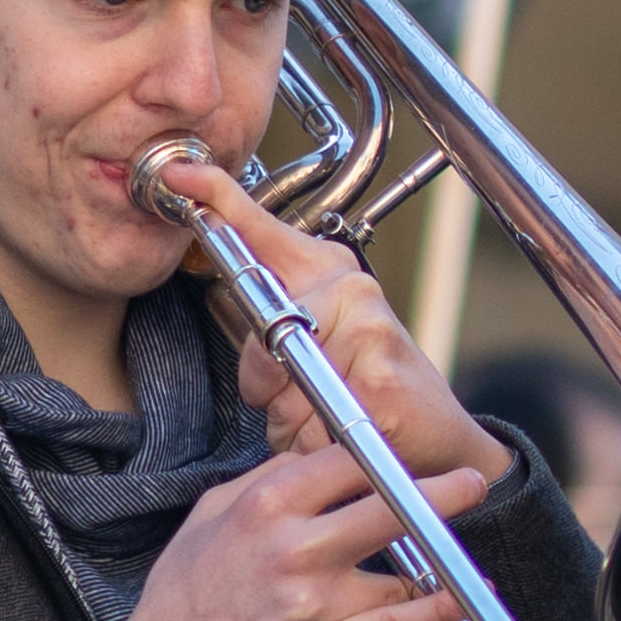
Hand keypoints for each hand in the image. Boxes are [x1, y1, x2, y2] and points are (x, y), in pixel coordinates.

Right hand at [123, 439, 482, 620]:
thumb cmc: (185, 595)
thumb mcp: (209, 516)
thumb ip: (265, 481)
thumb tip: (312, 455)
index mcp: (267, 507)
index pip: (349, 461)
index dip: (387, 455)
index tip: (409, 457)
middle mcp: (296, 548)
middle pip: (391, 506)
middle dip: (443, 492)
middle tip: (472, 483)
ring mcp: (315, 601)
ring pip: (401, 571)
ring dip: (437, 562)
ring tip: (457, 552)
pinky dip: (434, 612)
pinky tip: (458, 599)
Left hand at [145, 151, 514, 497]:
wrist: (441, 438)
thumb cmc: (374, 388)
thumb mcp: (319, 342)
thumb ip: (269, 318)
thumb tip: (227, 290)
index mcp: (332, 273)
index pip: (263, 230)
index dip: (217, 198)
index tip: (180, 174)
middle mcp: (354, 291)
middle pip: (260, 341)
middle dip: (268, 387)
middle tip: (311, 398)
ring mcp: (372, 333)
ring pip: (282, 392)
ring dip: (294, 424)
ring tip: (334, 420)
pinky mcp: (381, 382)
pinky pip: (311, 425)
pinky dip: (318, 446)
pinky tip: (348, 439)